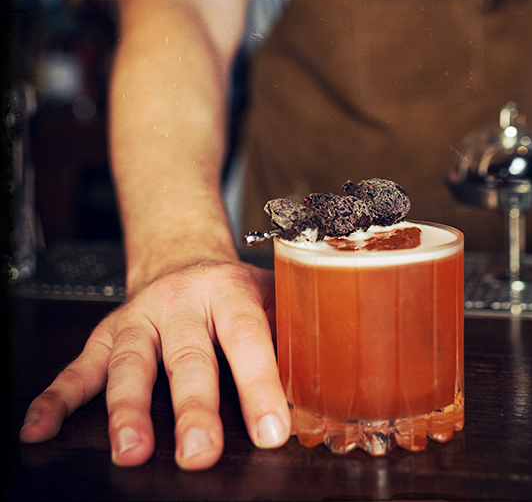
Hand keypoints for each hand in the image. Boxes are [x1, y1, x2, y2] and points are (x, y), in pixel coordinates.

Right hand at [20, 260, 289, 470]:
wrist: (182, 254)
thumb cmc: (233, 289)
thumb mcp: (269, 296)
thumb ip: (288, 335)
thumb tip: (317, 392)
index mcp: (230, 292)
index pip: (246, 339)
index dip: (259, 385)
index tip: (271, 431)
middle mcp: (181, 303)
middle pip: (186, 357)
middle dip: (192, 408)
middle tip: (200, 453)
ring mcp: (139, 317)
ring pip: (130, 362)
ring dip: (127, 408)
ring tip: (131, 451)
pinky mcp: (107, 332)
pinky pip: (79, 366)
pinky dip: (57, 397)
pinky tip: (39, 428)